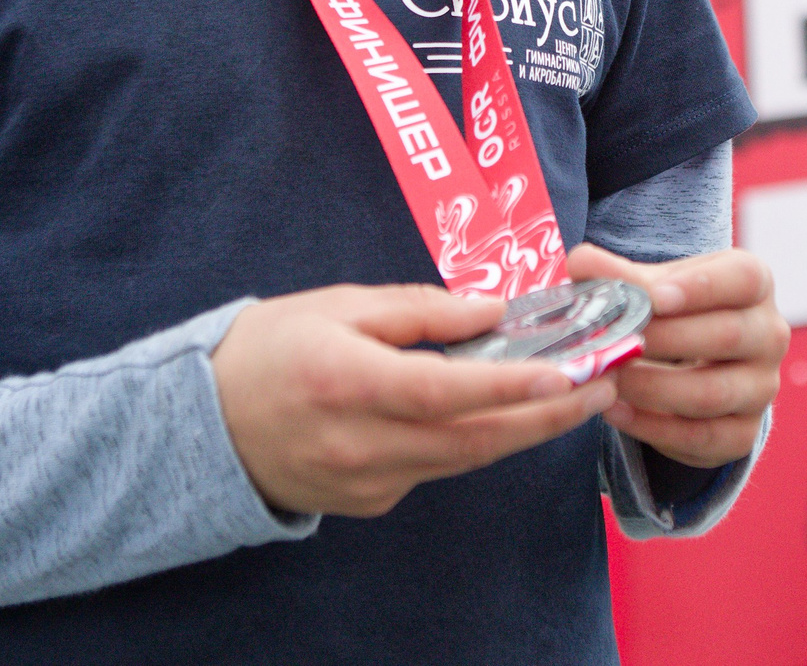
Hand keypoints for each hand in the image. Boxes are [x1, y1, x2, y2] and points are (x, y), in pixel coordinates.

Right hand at [213, 284, 617, 517]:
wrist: (201, 425)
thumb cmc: (270, 348)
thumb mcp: (337, 305)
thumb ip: (418, 310)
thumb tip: (491, 312)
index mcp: (348, 384)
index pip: (446, 392)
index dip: (510, 386)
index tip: (566, 373)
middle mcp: (362, 444)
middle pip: (473, 438)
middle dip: (548, 414)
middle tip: (605, 383)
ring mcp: (367, 482)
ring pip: (464, 458)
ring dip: (523, 428)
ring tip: (576, 393)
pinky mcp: (371, 501)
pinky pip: (435, 467)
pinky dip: (471, 438)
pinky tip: (499, 410)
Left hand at [568, 244, 787, 469]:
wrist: (693, 360)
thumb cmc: (674, 310)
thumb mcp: (654, 284)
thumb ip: (619, 275)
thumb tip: (582, 264)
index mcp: (754, 283)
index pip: (743, 279)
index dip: (701, 287)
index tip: (653, 297)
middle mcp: (769, 334)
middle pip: (728, 336)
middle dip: (663, 339)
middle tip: (614, 340)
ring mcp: (761, 388)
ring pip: (713, 393)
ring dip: (652, 387)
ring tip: (608, 377)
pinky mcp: (743, 433)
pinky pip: (702, 438)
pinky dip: (653, 428)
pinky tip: (615, 411)